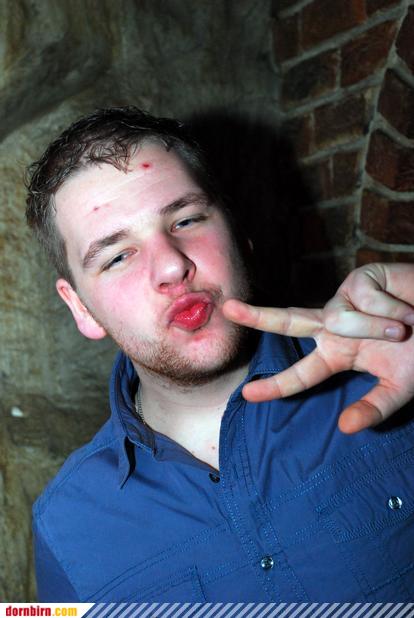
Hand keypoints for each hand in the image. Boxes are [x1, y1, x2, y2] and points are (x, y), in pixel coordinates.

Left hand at [223, 263, 413, 433]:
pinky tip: (407, 309)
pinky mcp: (360, 279)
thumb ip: (374, 407)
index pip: (301, 373)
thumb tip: (345, 428)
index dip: (276, 386)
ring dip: (379, 327)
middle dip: (258, 316)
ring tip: (406, 328)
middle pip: (289, 322)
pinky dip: (393, 309)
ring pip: (340, 318)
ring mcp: (346, 301)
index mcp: (339, 355)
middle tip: (227, 309)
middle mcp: (335, 328)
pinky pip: (365, 300)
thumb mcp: (400, 387)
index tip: (248, 395)